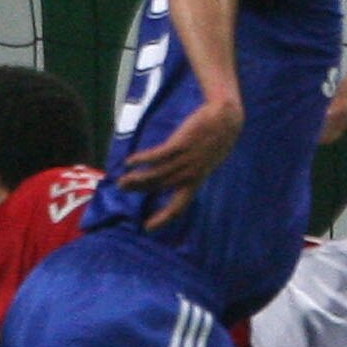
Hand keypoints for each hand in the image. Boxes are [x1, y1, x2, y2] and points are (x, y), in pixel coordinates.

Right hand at [119, 94, 242, 228]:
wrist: (225, 119)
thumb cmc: (216, 139)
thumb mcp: (205, 162)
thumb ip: (191, 172)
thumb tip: (176, 178)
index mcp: (195, 182)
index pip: (178, 207)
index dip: (163, 219)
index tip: (148, 227)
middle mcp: (189, 175)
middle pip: (159, 188)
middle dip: (139, 191)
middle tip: (122, 189)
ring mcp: (184, 160)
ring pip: (155, 175)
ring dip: (136, 180)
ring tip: (121, 182)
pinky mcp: (179, 145)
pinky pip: (156, 156)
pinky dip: (141, 160)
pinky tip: (130, 162)